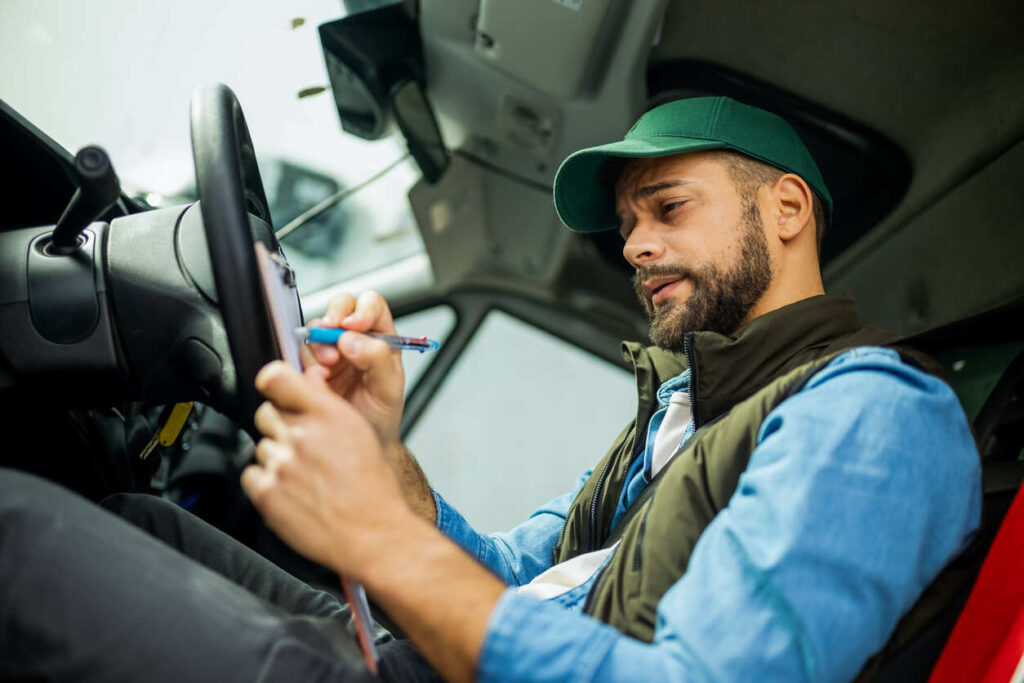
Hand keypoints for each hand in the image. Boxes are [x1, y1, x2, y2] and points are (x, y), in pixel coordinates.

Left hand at [242, 360, 412, 575]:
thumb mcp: (358, 432)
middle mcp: (302, 434)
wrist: (374, 533)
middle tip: (302, 447)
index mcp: (328, 414)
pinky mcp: (266, 492)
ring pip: (261, 446)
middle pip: (266, 413)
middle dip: (280, 426)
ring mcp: (281, 463)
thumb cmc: (373, 487)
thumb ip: (326, 405)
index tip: (275, 390)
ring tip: (304, 476)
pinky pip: (251, 475)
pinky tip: (291, 491)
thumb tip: (305, 384)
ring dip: (276, 457)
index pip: (276, 377)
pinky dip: (265, 483)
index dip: (272, 383)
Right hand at [302, 291, 404, 447]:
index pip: (370, 304)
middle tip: (332, 337)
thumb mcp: (389, 389)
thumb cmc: (381, 416)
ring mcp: (329, 350)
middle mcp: (353, 338)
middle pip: (340, 306)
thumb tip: (353, 340)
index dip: (361, 309)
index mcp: (380, 336)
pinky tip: (316, 380)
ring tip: (326, 370)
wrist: (360, 442)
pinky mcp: (309, 366)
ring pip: (315, 329)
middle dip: (333, 318)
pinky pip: (299, 353)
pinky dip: (304, 364)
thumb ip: (378, 359)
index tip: (354, 325)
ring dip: (318, 346)